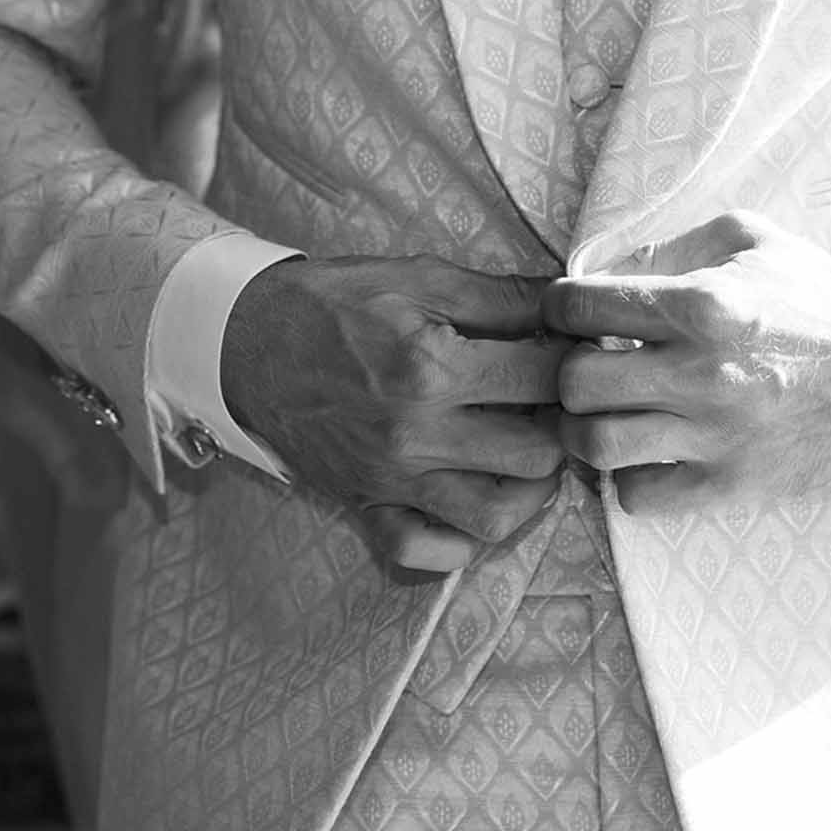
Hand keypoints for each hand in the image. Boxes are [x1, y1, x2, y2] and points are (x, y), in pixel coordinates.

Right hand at [220, 255, 566, 573]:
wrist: (249, 341)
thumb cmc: (336, 303)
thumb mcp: (419, 277)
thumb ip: (500, 295)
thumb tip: (568, 302)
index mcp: (430, 367)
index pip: (544, 379)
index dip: (577, 362)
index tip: (582, 353)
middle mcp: (415, 434)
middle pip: (537, 455)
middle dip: (565, 427)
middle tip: (563, 403)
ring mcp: (391, 480)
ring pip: (495, 518)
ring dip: (531, 489)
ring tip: (532, 449)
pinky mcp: (366, 506)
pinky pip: (426, 553)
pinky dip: (462, 541)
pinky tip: (478, 496)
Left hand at [542, 212, 830, 515]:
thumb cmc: (814, 294)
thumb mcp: (746, 237)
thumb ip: (669, 247)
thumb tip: (604, 273)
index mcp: (704, 303)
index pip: (582, 306)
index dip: (559, 307)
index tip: (568, 312)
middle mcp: (704, 372)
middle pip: (576, 383)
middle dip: (565, 369)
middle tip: (584, 362)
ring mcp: (717, 436)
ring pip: (596, 447)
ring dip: (583, 428)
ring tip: (603, 410)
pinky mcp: (732, 485)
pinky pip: (639, 497)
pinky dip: (627, 477)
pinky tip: (646, 450)